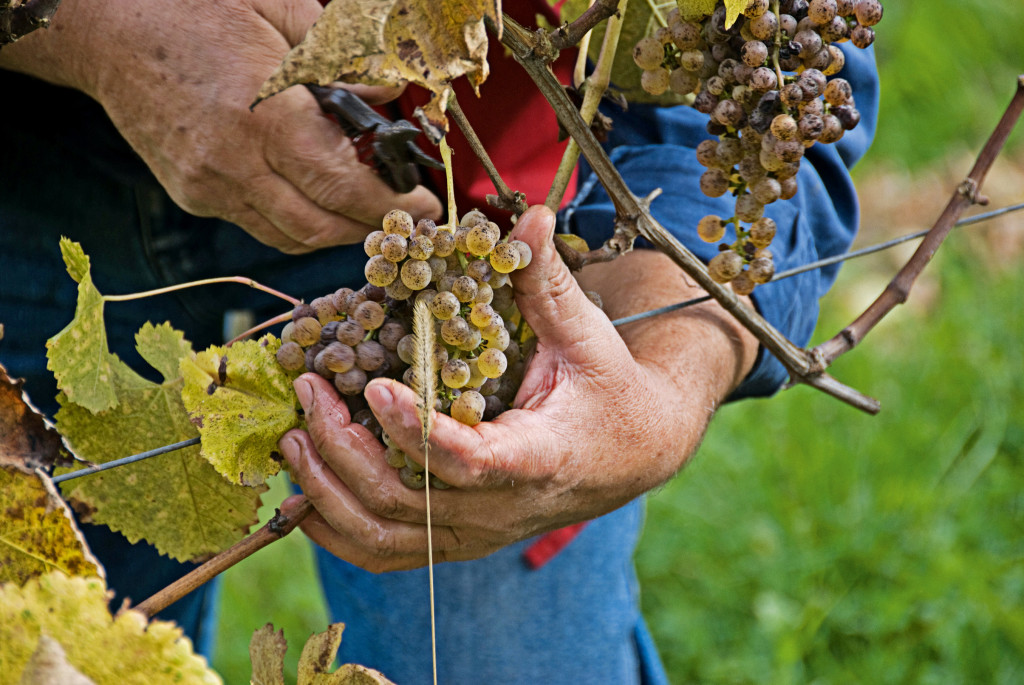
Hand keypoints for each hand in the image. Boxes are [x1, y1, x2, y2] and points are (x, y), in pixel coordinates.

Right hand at [0, 0, 440, 252]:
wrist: (105, 29)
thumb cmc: (196, 8)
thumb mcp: (282, 15)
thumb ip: (344, 62)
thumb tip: (392, 95)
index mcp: (262, 116)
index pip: (344, 187)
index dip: (393, 205)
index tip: (427, 207)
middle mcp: (233, 165)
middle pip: (321, 227)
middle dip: (373, 228)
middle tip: (406, 215)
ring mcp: (208, 187)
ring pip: (290, 237)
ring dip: (336, 230)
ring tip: (367, 209)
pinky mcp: (193, 195)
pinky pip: (259, 225)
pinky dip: (297, 219)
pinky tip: (315, 195)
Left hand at [279, 205, 757, 571]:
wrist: (633, 453)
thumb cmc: (608, 390)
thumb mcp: (586, 335)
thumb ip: (547, 281)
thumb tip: (527, 214)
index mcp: (539, 457)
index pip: (470, 462)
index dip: (416, 432)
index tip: (375, 387)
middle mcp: (502, 509)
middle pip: (407, 503)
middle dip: (344, 449)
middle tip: (311, 389)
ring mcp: (476, 532)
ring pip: (385, 537)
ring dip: (327, 491)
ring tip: (292, 437)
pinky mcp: (457, 539)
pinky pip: (386, 551)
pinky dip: (336, 528)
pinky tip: (302, 493)